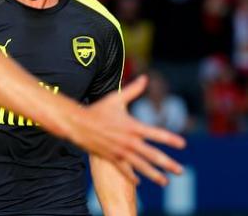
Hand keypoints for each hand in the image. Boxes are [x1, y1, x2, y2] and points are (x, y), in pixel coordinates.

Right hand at [67, 75, 185, 185]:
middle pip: (152, 155)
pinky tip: (139, 182)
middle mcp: (128, 141)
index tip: (183, 144)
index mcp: (132, 127)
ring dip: (154, 175)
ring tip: (165, 181)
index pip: (156, 134)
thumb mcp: (116, 98)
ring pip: (141, 166)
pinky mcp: (111, 157)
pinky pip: (124, 169)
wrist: (78, 123)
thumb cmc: (98, 109)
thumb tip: (145, 78)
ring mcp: (120, 152)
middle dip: (168, 164)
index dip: (170, 139)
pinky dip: (131, 176)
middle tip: (180, 171)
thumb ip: (133, 90)